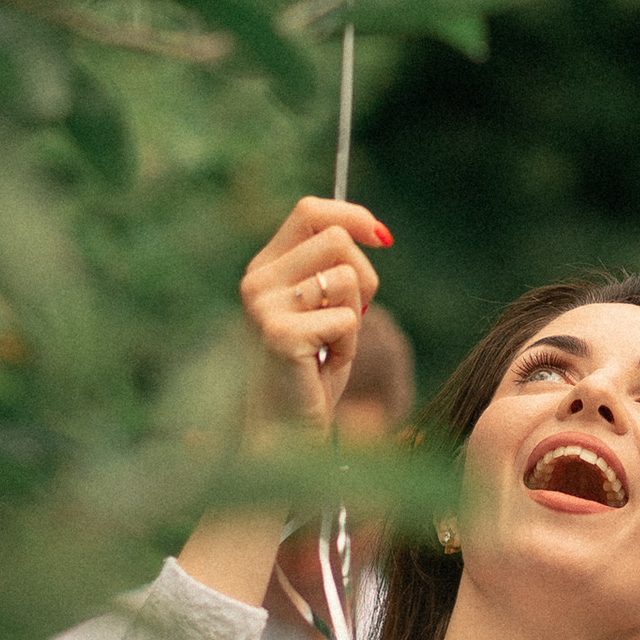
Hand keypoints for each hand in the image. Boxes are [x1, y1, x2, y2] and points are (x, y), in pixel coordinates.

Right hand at [238, 196, 391, 434]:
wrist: (286, 429)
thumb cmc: (313, 365)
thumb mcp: (324, 304)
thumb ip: (336, 264)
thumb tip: (378, 231)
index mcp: (265, 266)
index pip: (309, 211)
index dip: (353, 216)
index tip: (382, 238)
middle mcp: (257, 279)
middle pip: (337, 239)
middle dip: (366, 277)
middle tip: (355, 316)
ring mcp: (264, 306)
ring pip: (347, 277)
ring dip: (356, 315)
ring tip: (331, 343)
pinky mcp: (279, 334)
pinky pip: (346, 319)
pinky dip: (349, 344)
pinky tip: (325, 362)